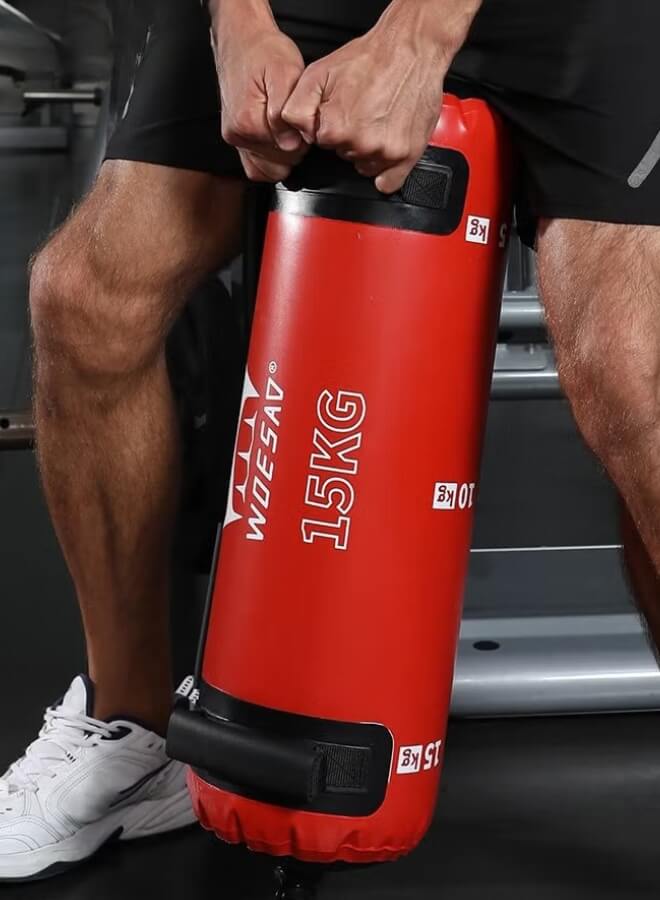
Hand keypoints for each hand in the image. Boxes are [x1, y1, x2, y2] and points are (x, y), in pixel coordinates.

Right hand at [213, 1, 308, 181]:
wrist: (241, 39)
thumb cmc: (264, 52)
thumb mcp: (285, 74)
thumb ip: (286, 113)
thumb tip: (290, 144)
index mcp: (249, 122)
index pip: (289, 153)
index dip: (303, 140)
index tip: (303, 123)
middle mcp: (238, 135)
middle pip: (279, 165)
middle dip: (294, 149)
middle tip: (296, 125)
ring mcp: (234, 139)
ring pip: (267, 170)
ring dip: (282, 157)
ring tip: (286, 132)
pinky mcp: (235, 138)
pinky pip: (255, 167)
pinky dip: (269, 161)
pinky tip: (276, 143)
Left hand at [281, 0, 480, 192]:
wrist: (411, 48)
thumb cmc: (370, 58)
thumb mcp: (317, 74)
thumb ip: (296, 109)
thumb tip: (297, 136)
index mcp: (335, 129)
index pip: (321, 141)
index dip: (329, 124)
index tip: (341, 108)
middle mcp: (360, 145)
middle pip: (343, 154)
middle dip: (348, 136)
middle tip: (362, 109)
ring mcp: (385, 153)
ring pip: (364, 164)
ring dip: (367, 148)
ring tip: (377, 117)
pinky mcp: (406, 156)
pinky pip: (387, 182)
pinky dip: (385, 170)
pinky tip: (385, 145)